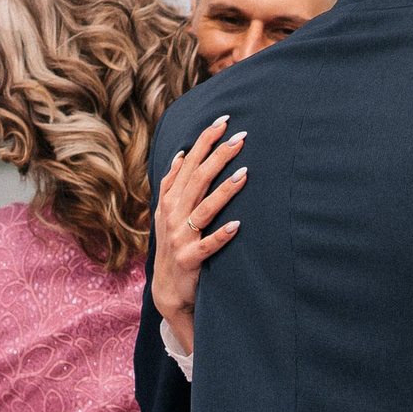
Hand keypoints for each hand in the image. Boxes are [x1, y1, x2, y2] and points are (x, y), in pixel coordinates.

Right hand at [151, 117, 249, 356]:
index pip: (189, 164)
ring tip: (244, 174)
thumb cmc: (174, 245)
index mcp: (171, 200)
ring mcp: (180, 238)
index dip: (205, 142)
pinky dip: (221, 236)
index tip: (224, 121)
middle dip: (218, 157)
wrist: (168, 290)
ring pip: (204, 209)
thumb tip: (182, 154)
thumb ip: (173, 184)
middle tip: (241, 138)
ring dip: (224, 191)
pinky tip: (237, 226)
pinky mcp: (189, 259)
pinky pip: (207, 246)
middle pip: (197, 180)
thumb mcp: (167, 213)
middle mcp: (173, 215)